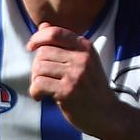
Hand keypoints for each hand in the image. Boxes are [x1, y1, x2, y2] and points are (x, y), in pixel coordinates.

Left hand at [27, 23, 119, 137]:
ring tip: (43, 87)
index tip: (31, 47)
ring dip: (35, 79)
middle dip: (37, 66)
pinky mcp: (67, 91)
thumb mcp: (84, 61)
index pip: (55, 33)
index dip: (38, 37)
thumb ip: (63, 44)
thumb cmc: (93, 88)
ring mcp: (75, 75)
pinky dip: (35, 92)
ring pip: (39, 68)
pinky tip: (41, 97)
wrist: (108, 114)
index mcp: (85, 47)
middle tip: (42, 78)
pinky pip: (39, 84)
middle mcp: (81, 58)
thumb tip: (43, 25)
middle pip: (43, 52)